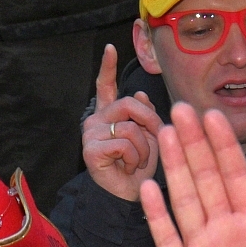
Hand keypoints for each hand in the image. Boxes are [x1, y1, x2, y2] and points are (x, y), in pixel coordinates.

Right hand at [83, 44, 161, 201]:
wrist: (127, 199)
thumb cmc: (139, 170)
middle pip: (129, 104)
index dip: (107, 67)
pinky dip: (134, 158)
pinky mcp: (91, 150)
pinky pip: (123, 143)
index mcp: (109, 115)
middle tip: (155, 139)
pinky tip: (128, 168)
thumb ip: (145, 116)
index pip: (106, 86)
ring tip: (138, 162)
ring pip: (129, 126)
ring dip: (144, 148)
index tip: (110, 47)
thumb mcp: (149, 138)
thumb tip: (142, 95)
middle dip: (150, 121)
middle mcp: (96, 121)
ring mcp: (90, 135)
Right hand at [140, 104, 245, 246]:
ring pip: (185, 199)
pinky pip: (166, 237)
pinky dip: (157, 214)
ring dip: (175, 167)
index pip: (237, 177)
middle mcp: (225, 229)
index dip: (225, 147)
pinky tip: (150, 188)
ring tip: (164, 135)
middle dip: (194, 144)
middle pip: (206, 179)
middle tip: (181, 110)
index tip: (214, 117)